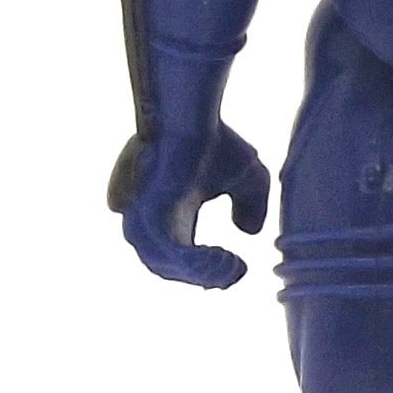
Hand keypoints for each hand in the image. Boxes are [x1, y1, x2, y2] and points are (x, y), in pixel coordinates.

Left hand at [108, 124, 269, 287]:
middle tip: (235, 271)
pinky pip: (165, 253)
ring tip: (231, 267)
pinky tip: (223, 259)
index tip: (238, 268)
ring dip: (203, 273)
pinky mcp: (143, 216)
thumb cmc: (213, 140)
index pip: (179, 258)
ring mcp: (141, 220)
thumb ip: (251, 204)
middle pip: (170, 267)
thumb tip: (248, 231)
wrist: (189, 115)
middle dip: (206, 276)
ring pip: (165, 265)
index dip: (207, 272)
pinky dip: (195, 263)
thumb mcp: (246, 177)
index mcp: (166, 215)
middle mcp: (148, 220)